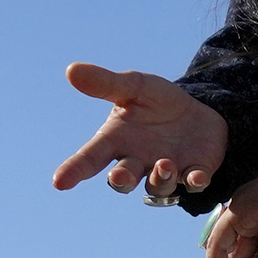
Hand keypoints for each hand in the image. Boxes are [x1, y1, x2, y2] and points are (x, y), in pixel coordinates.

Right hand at [55, 63, 228, 201]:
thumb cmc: (157, 101)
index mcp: (116, 141)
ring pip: (157, 187)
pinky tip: (196, 176)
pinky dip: (194, 181)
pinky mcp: (195, 172)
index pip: (89, 158)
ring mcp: (166, 171)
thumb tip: (71, 70)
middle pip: (123, 180)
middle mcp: (137, 162)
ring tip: (164, 163)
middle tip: (119, 175)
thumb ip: (106, 83)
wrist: (198, 110)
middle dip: (121, 179)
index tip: (59, 182)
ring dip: (159, 178)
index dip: (74, 170)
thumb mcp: (134, 86)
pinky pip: (193, 183)